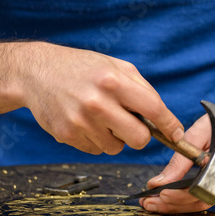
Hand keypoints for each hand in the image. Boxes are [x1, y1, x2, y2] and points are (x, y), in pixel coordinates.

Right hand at [20, 43, 184, 154]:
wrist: (36, 72)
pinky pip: (96, 150)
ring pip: (116, 147)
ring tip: (100, 117)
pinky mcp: (66, 135)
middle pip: (139, 139)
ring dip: (114, 137)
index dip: (170, 125)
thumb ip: (141, 88)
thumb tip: (163, 118)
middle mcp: (98, 103)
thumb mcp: (114, 65)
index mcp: (114, 81)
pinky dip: (96, 140)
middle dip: (140, 135)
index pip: (154, 110)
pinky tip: (85, 122)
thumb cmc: (80, 67)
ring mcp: (80, 122)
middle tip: (130, 124)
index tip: (177, 135)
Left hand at [141, 67, 214, 213]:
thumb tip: (159, 182)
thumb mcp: (200, 130)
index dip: (178, 195)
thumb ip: (180, 158)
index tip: (157, 194)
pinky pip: (213, 198)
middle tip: (148, 203)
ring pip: (207, 203)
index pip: (202, 188)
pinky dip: (192, 199)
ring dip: (180, 205)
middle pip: (204, 201)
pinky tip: (174, 197)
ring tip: (155, 202)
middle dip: (173, 205)